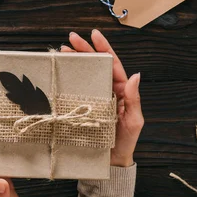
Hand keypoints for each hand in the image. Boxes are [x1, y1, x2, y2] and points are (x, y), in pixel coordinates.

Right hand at [62, 30, 143, 166]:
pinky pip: (76, 90)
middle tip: (71, 38)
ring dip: (75, 61)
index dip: (104, 48)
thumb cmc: (125, 143)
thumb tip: (135, 75)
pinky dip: (68, 79)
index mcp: (121, 91)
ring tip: (63, 50)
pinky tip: (60, 72)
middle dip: (85, 50)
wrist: (111, 162)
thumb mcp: (134, 121)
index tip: (94, 35)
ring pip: (85, 75)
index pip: (113, 65)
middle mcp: (107, 91)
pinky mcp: (83, 108)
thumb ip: (134, 99)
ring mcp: (94, 99)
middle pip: (97, 65)